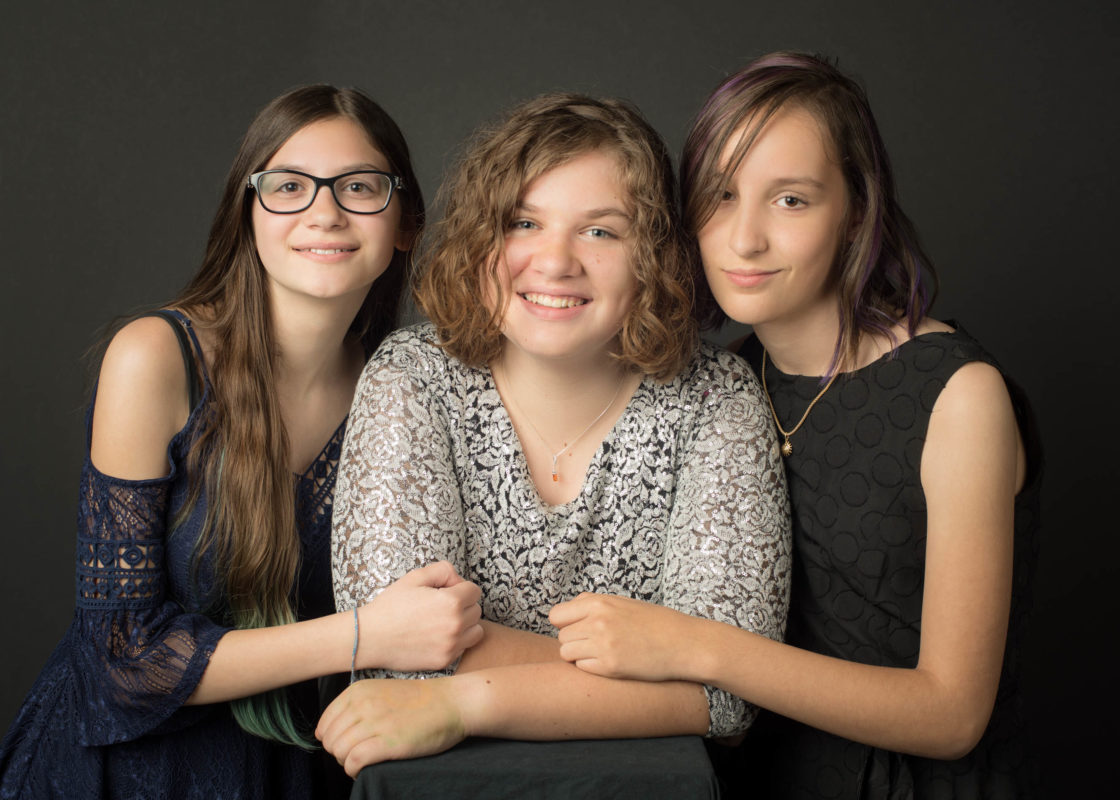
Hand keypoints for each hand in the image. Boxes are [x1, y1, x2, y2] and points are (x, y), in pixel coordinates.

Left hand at [316, 678, 466, 775]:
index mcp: (359, 691)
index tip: (347, 743)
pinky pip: (354, 761)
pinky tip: (365, 768)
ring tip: (363, 761)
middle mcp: (363, 704)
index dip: (333, 738)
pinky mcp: (388, 742)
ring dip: (347, 762)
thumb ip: (357, 706)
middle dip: (339, 752)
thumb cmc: (420, 701)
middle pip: (330, 740)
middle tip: (357, 754)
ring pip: (339, 752)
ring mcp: (375, 722)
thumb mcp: (381, 692)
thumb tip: (332, 732)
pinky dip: (354, 770)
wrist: (452, 702)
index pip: (325, 723)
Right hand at [359, 561, 483, 671]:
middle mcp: (456, 625)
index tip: (445, 591)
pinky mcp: (444, 661)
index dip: (460, 588)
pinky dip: (456, 642)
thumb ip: (443, 570)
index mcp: (451, 602)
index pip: (475, 591)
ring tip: (443, 622)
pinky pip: (463, 648)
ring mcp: (452, 646)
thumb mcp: (415, 577)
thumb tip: (459, 581)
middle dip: (463, 605)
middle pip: (476, 610)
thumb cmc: (391, 606)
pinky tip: (436, 636)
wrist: (370, 638)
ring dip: (465, 625)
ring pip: (476, 631)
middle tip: (440, 606)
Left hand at [549, 593, 696, 681]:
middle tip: (594, 644)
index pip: (556, 615)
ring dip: (579, 656)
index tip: (577, 629)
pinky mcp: (610, 667)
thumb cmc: (655, 622)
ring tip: (600, 654)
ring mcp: (603, 645)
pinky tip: (610, 663)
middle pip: (561, 636)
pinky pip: (582, 668)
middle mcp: (597, 622)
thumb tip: (567, 611)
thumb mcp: (623, 603)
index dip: (565, 624)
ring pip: (567, 654)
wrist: (684, 643)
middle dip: (574, 641)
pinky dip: (591, 668)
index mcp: (599, 602)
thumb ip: (594, 605)